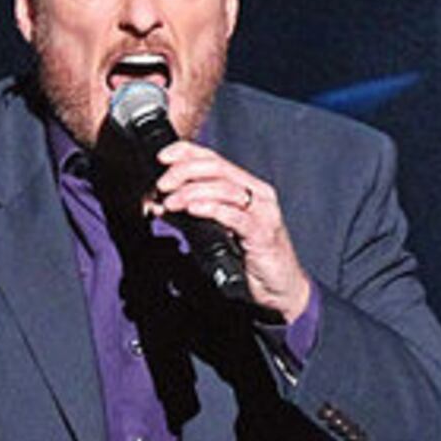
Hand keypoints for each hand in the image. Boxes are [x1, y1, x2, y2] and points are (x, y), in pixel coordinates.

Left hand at [152, 141, 310, 321]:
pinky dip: (211, 209)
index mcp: (247, 187)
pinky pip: (235, 217)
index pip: (214, 158)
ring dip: (191, 192)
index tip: (162, 157)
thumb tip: (159, 203)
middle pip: (217, 168)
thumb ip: (193, 213)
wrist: (280, 287)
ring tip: (170, 203)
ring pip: (224, 189)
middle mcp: (258, 193)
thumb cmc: (249, 257)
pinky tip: (193, 210)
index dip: (186, 153)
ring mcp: (264, 212)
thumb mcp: (215, 229)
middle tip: (162, 185)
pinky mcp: (264, 234)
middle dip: (184, 172)